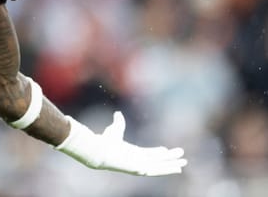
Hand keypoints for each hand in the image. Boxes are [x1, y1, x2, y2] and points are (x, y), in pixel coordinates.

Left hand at [56, 111, 187, 175]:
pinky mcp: (139, 169)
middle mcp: (137, 161)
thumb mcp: (115, 129)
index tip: (166, 150)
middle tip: (182, 160)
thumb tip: (118, 113)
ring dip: (171, 166)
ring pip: (159, 167)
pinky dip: (167, 169)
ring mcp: (138, 166)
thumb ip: (118, 122)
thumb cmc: (104, 141)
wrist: (99, 149)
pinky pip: (156, 171)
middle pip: (157, 161)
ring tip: (183, 164)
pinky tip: (176, 168)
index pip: (149, 154)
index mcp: (132, 153)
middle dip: (170, 160)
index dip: (158, 153)